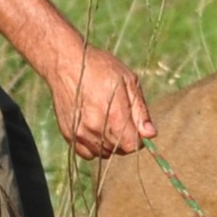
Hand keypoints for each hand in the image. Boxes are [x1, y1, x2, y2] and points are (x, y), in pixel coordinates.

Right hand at [49, 45, 155, 159]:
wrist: (66, 63)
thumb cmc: (101, 68)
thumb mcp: (128, 81)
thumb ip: (140, 111)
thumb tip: (150, 134)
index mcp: (114, 116)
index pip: (132, 145)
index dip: (139, 139)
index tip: (137, 126)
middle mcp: (96, 128)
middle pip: (119, 150)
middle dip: (125, 139)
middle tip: (121, 117)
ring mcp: (80, 133)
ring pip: (104, 153)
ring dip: (110, 143)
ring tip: (107, 120)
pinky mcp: (68, 134)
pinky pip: (86, 153)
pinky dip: (94, 146)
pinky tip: (95, 129)